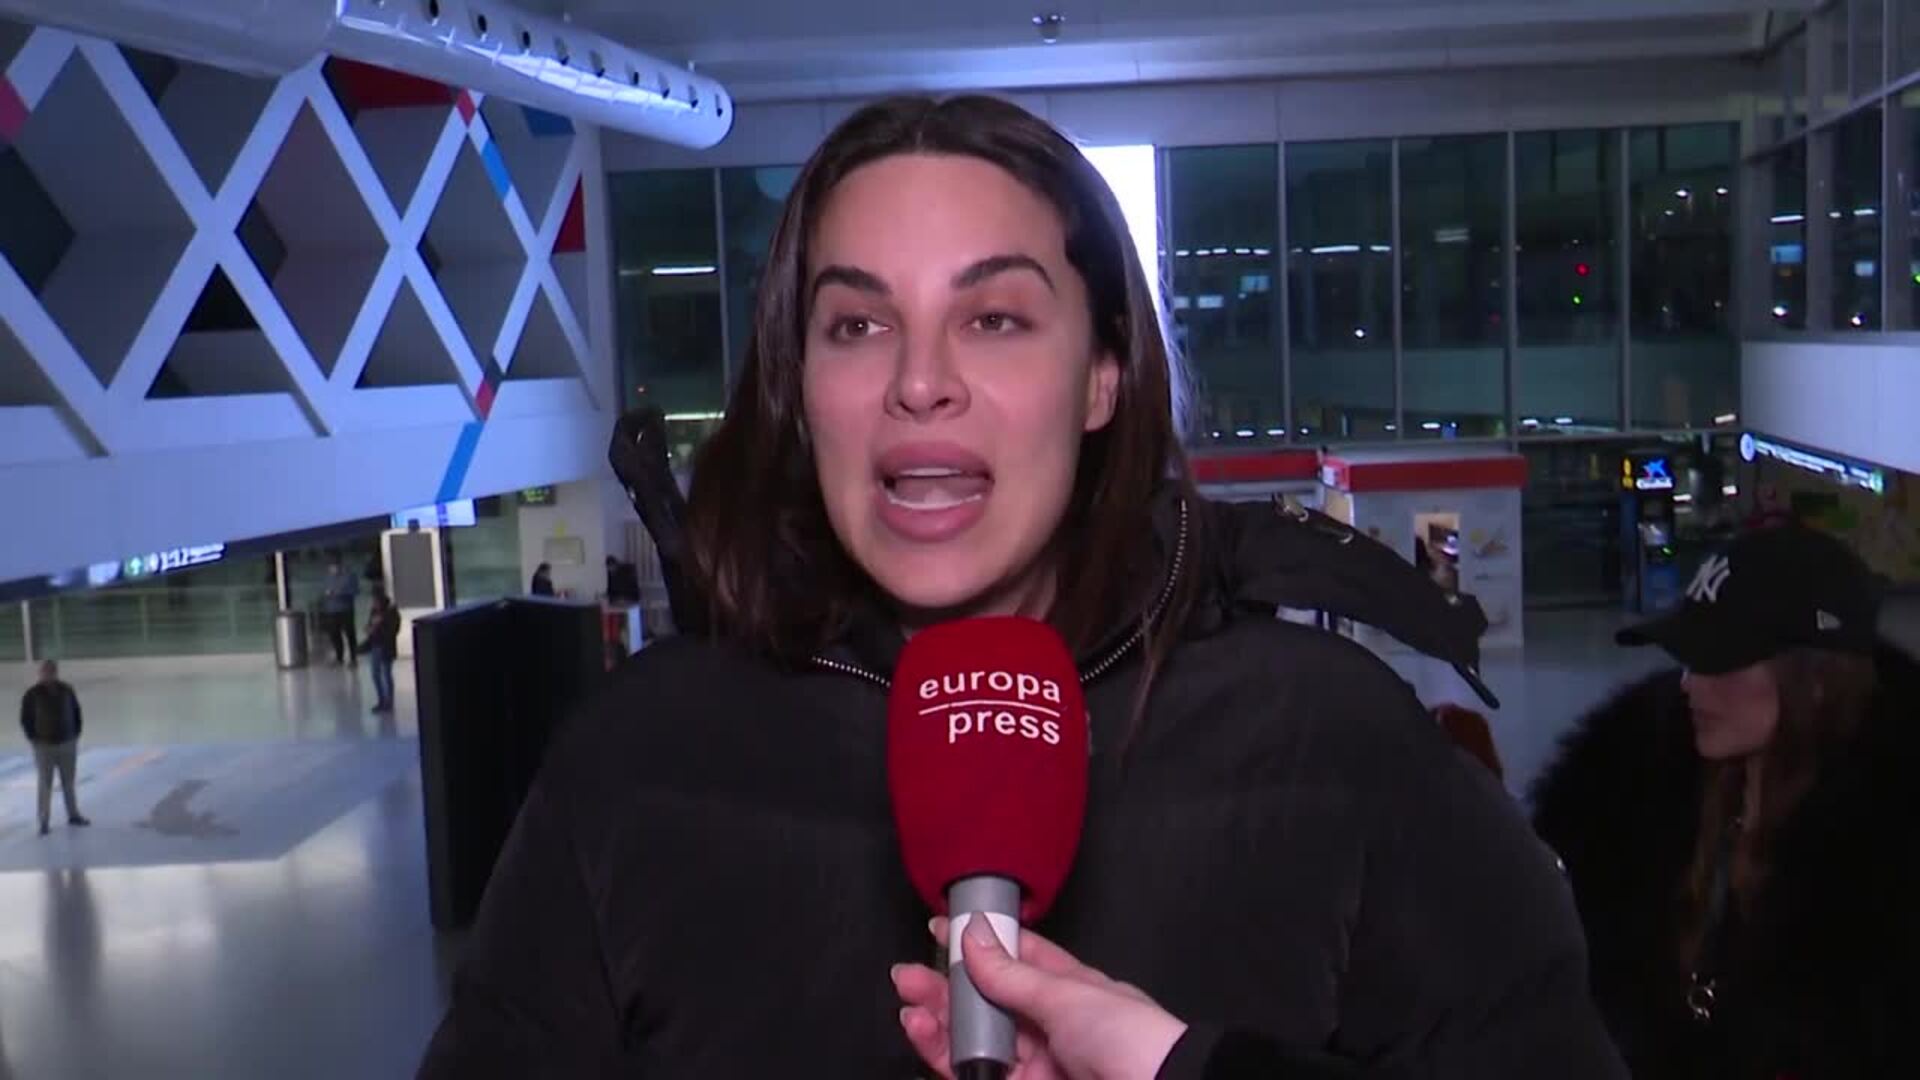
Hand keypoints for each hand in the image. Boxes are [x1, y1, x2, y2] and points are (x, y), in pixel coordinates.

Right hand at [891, 916, 1187, 1079]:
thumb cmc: (1130, 1040)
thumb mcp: (1069, 995)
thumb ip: (1012, 974)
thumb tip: (973, 934)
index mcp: (1072, 990)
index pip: (1019, 958)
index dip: (981, 942)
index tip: (942, 929)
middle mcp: (1050, 1026)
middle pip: (987, 1001)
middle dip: (947, 985)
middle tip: (908, 973)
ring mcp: (1035, 1063)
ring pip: (974, 1038)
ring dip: (938, 1019)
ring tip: (910, 1002)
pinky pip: (972, 1071)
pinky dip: (943, 1053)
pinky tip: (923, 1031)